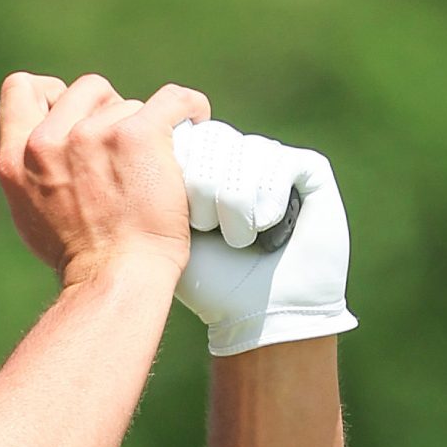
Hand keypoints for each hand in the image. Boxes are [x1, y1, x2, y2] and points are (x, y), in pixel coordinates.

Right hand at [0, 73, 211, 286]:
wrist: (114, 276)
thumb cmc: (78, 254)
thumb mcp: (28, 209)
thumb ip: (31, 169)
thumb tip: (46, 146)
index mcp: (15, 157)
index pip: (21, 88)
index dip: (52, 94)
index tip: (75, 113)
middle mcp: (48, 140)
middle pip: (85, 90)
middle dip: (106, 110)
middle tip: (122, 147)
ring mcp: (92, 134)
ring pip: (128, 103)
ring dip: (142, 125)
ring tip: (152, 160)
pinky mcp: (137, 134)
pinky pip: (172, 99)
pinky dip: (187, 108)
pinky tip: (193, 120)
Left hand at [171, 120, 355, 355]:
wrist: (257, 312)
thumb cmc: (207, 278)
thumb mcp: (164, 228)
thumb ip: (151, 181)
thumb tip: (136, 134)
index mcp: (199, 164)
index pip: (180, 134)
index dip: (176, 171)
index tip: (175, 217)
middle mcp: (236, 156)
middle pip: (211, 137)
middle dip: (201, 188)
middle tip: (206, 229)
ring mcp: (273, 160)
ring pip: (245, 151)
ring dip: (235, 204)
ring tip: (237, 238)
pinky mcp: (310, 171)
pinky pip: (280, 162)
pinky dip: (268, 201)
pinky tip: (268, 230)